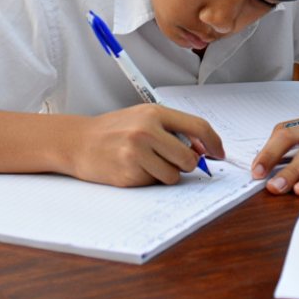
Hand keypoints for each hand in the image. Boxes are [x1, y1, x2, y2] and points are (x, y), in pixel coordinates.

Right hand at [66, 104, 223, 187]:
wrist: (78, 141)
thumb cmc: (115, 129)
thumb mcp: (144, 118)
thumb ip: (173, 129)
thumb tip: (204, 149)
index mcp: (154, 113)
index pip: (198, 126)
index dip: (214, 142)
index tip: (219, 153)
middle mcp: (146, 132)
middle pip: (189, 158)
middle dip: (188, 164)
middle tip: (174, 161)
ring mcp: (136, 154)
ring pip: (174, 176)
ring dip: (168, 174)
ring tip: (148, 163)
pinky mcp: (128, 175)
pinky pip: (154, 184)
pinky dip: (149, 180)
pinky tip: (133, 169)